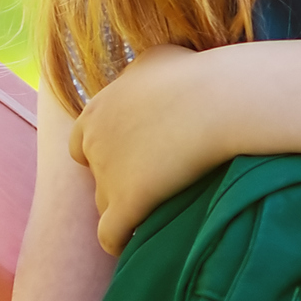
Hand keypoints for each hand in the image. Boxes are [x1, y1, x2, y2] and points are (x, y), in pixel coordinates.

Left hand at [76, 43, 237, 251]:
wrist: (219, 100)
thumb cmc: (198, 74)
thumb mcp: (158, 58)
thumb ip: (139, 72)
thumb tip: (148, 76)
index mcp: (97, 109)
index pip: (81, 141)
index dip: (108, 150)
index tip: (136, 155)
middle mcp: (93, 140)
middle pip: (94, 173)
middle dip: (115, 179)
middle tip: (150, 182)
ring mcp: (106, 173)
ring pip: (104, 204)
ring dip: (123, 209)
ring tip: (151, 213)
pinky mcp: (126, 202)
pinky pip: (110, 235)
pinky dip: (119, 241)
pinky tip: (136, 242)